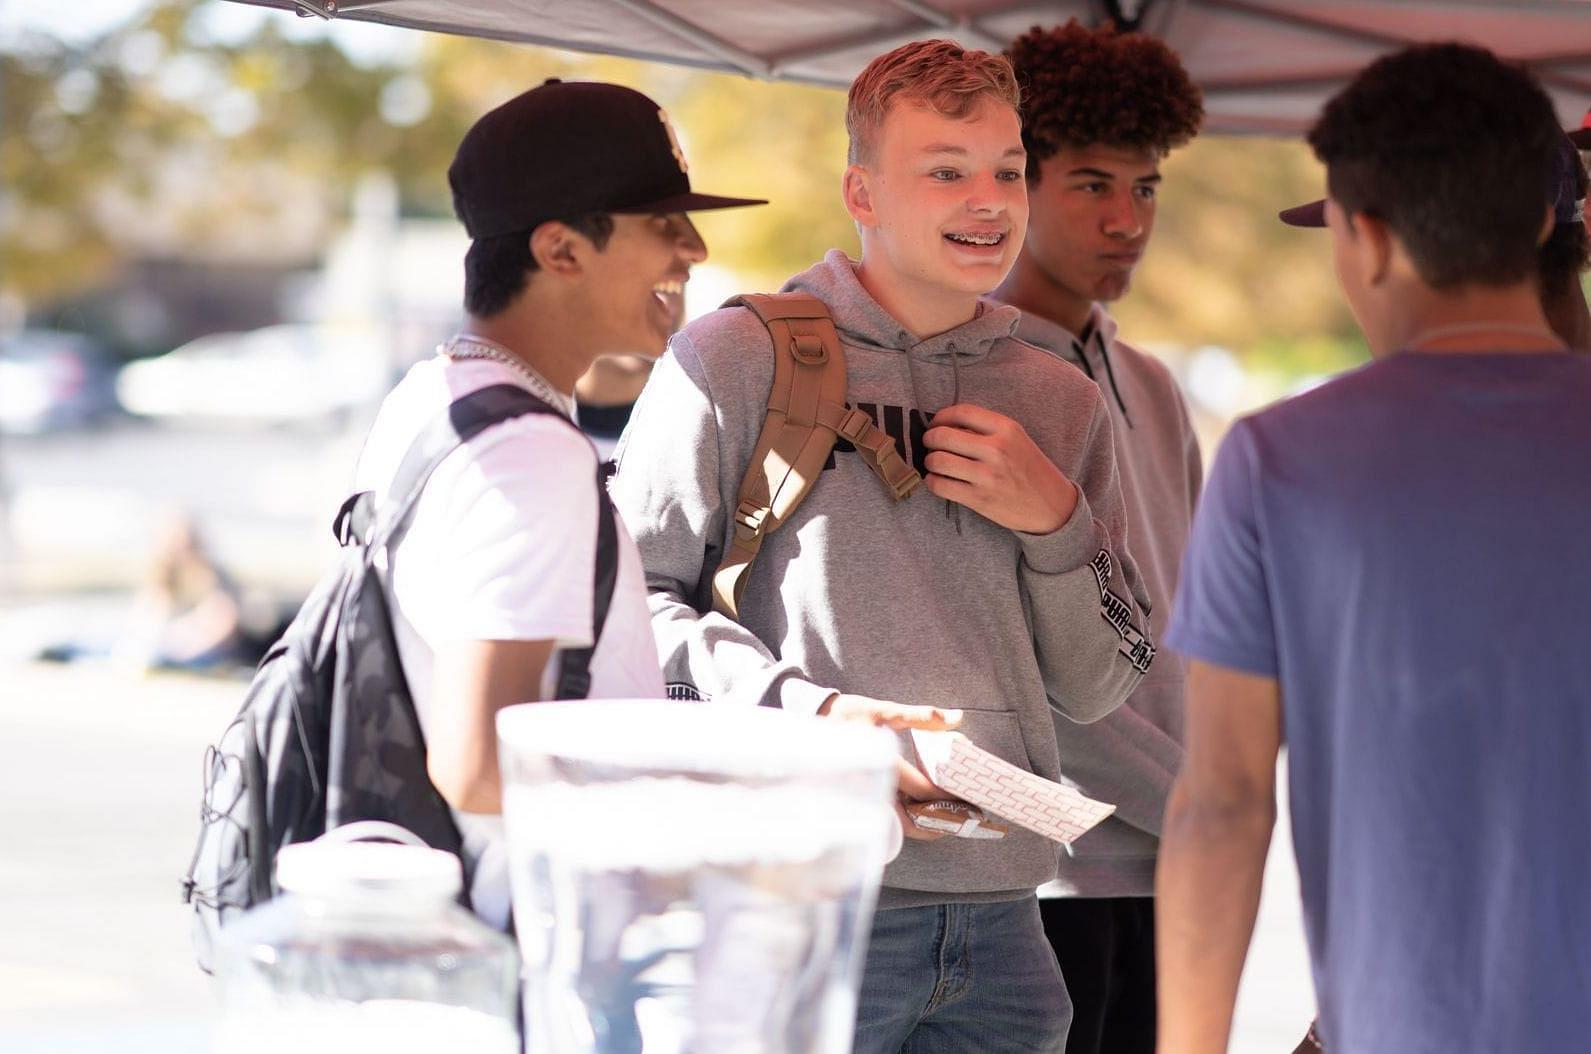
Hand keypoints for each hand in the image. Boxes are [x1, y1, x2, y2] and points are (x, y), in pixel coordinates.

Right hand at [818, 693, 962, 840]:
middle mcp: (875, 787)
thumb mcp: (885, 711)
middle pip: (913, 821)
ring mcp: (866, 797)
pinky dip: (908, 821)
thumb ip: (922, 716)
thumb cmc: (849, 714)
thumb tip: (957, 717)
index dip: (950, 797)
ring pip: (900, 825)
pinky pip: (888, 819)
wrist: (812, 721)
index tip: (970, 798)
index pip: (924, 791)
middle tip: (964, 819)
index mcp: (884, 765)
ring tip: (949, 819)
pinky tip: (923, 813)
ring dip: (925, 826)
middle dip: (942, 822)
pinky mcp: (861, 800)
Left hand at [922, 403, 1078, 534]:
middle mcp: (996, 449)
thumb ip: (986, 430)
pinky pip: (940, 486)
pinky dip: (932, 482)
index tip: (936, 424)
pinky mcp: (979, 499)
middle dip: (929, 440)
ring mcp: (987, 475)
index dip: (940, 417)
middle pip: (943, 436)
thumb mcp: (1016, 440)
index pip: (961, 412)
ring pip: (937, 461)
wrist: (1052, 505)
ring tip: (935, 464)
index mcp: (1006, 428)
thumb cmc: (1029, 469)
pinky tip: (938, 481)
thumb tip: (946, 426)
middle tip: (930, 445)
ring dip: (929, 462)